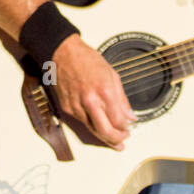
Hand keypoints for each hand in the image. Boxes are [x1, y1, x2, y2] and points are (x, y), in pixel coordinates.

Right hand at [47, 35, 136, 150]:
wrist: (63, 53)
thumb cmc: (87, 59)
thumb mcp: (112, 75)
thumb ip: (122, 99)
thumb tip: (130, 115)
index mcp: (104, 92)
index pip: (118, 121)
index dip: (125, 128)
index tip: (128, 128)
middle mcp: (90, 101)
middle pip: (105, 132)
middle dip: (116, 140)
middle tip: (122, 141)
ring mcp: (77, 106)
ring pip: (92, 131)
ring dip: (104, 137)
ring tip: (113, 139)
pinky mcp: (67, 108)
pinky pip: (82, 122)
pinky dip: (91, 125)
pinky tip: (98, 124)